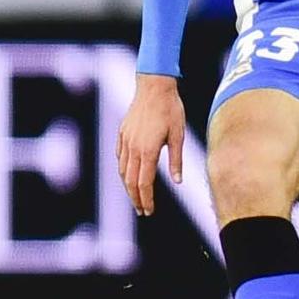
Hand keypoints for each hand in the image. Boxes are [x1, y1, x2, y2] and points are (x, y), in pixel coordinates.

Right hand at [117, 74, 187, 213]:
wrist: (154, 86)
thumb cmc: (171, 109)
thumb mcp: (178, 135)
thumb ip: (176, 160)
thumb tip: (178, 181)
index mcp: (148, 150)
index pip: (144, 183)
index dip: (146, 200)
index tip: (149, 211)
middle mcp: (133, 148)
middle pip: (131, 181)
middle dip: (136, 199)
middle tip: (142, 211)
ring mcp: (126, 140)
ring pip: (123, 170)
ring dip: (128, 186)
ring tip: (136, 197)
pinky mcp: (122, 133)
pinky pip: (120, 156)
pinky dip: (123, 170)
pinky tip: (128, 174)